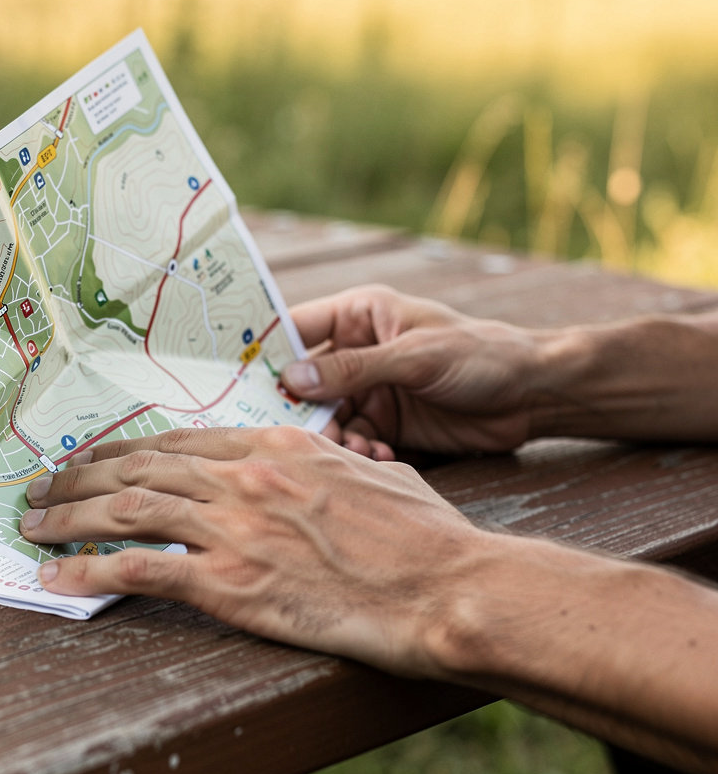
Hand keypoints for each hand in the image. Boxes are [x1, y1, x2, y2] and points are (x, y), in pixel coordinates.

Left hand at [20, 426, 485, 677]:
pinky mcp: (231, 582)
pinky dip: (91, 572)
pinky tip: (57, 576)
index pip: (181, 442)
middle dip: (82, 478)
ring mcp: (234, 527)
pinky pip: (142, 571)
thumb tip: (309, 465)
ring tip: (32, 524)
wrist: (444, 585)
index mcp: (276, 445)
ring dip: (70, 517)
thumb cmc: (422, 534)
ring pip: (127, 509)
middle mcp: (244, 477)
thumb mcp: (371, 475)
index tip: (96, 459)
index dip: (127, 450)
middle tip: (43, 488)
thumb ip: (323, 464)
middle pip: (141, 468)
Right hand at [282, 285, 547, 458]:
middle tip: (297, 434)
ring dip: (335, 437)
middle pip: (306, 382)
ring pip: (328, 417)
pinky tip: (379, 457)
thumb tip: (291, 379)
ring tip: (356, 448)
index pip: (296, 329)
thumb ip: (354, 369)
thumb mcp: (416, 357)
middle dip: (301, 409)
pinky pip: (355, 440)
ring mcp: (371, 390)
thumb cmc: (481, 354)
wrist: (534, 394)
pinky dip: (360, 452)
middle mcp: (356, 352)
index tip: (238, 381)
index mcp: (358, 316)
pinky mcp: (387, 424)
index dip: (266, 352)